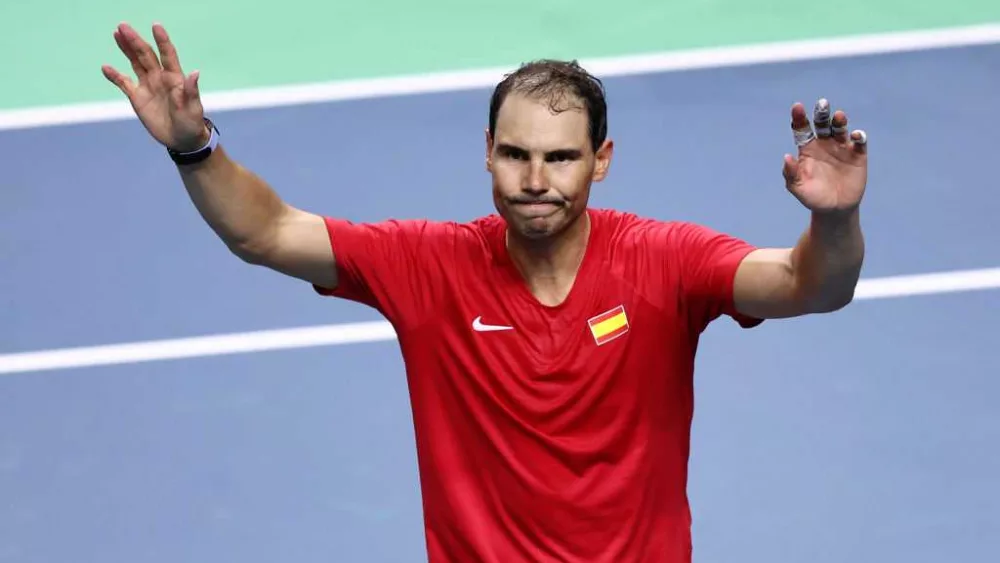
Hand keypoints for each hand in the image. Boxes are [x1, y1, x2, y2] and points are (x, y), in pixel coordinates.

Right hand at [101, 23, 208, 152]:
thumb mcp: (193, 108)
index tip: (156, 26)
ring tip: (117, 33)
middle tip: (123, 26)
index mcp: (174, 78)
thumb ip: (191, 91)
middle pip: (146, 55)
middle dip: (135, 40)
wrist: (182, 139)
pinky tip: (106, 67)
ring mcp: (148, 86)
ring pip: (135, 62)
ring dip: (126, 49)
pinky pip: (124, 83)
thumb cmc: (191, 123)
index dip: (162, 41)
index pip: (168, 55)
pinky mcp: (138, 97)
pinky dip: (114, 76)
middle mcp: (160, 78)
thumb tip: (195, 73)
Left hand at [781, 99, 867, 215]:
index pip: (802, 129)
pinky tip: (856, 136)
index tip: (797, 107)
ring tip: (838, 116)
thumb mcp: (798, 187)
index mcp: (807, 148)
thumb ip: (790, 173)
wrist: (834, 209)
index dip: (799, 117)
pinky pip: (859, 142)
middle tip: (822, 104)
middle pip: (822, 124)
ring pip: (840, 129)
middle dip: (822, 113)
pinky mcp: (858, 155)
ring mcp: (841, 148)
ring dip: (840, 121)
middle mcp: (824, 144)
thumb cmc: (813, 197)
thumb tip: (786, 157)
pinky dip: (858, 137)